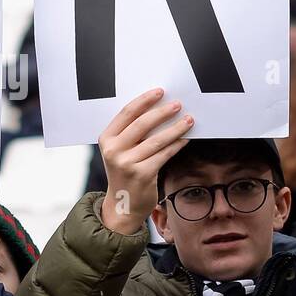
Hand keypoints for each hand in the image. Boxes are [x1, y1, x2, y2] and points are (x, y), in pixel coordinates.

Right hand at [98, 89, 193, 234]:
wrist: (123, 204)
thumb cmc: (125, 172)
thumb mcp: (120, 150)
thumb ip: (131, 132)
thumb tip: (159, 108)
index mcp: (106, 139)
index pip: (126, 113)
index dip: (144, 100)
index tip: (160, 92)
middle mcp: (114, 151)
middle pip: (142, 124)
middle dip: (163, 112)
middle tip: (178, 104)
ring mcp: (127, 164)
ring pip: (157, 140)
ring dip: (175, 128)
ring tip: (188, 120)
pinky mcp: (142, 175)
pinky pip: (164, 154)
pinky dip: (176, 145)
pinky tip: (185, 138)